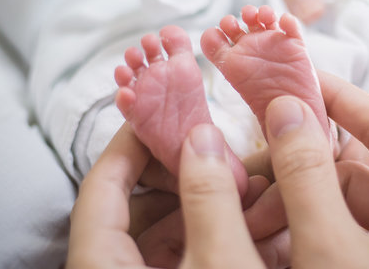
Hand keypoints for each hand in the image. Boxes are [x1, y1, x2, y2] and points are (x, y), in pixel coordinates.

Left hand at [67, 123, 290, 267]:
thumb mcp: (215, 264)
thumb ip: (209, 200)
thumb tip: (205, 140)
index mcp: (101, 264)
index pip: (101, 185)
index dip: (131, 142)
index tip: (160, 113)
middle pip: (144, 205)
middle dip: (194, 177)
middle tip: (225, 156)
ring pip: (177, 232)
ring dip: (219, 210)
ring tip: (259, 189)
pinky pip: (194, 256)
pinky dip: (225, 239)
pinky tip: (267, 228)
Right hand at [263, 71, 368, 267]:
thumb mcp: (328, 247)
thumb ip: (304, 174)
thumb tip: (286, 109)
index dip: (339, 96)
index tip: (297, 80)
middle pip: (354, 170)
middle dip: (301, 177)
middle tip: (255, 189)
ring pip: (339, 198)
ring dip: (295, 207)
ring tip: (258, 228)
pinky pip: (338, 225)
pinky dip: (304, 228)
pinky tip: (277, 246)